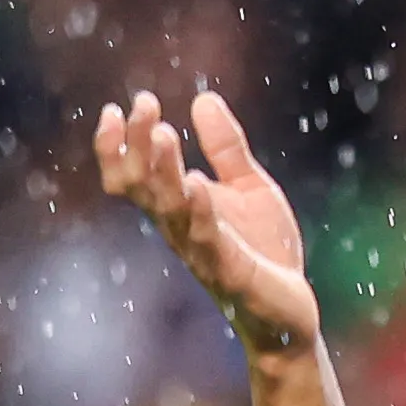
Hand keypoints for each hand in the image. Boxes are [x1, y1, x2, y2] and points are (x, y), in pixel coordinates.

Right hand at [94, 89, 321, 354]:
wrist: (290, 308)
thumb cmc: (264, 249)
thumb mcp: (247, 185)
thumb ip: (225, 147)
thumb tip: (203, 98)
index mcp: (176, 208)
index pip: (128, 175)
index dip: (116, 144)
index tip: (121, 106)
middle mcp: (179, 228)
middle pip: (139, 185)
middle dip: (137, 144)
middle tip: (146, 105)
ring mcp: (201, 250)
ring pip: (168, 210)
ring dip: (164, 171)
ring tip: (167, 134)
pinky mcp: (231, 272)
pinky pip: (208, 242)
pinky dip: (201, 212)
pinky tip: (197, 184)